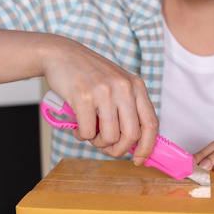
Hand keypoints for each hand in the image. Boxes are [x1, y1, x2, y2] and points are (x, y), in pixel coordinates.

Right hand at [42, 36, 158, 163]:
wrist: (62, 54)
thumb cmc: (91, 75)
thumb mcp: (118, 85)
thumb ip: (129, 109)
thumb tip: (136, 144)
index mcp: (136, 87)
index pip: (151, 124)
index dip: (147, 147)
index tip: (139, 160)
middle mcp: (124, 88)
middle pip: (132, 135)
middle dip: (119, 149)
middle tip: (107, 148)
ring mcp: (104, 92)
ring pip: (110, 137)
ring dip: (98, 142)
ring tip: (90, 132)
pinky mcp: (84, 97)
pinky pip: (87, 132)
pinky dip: (81, 135)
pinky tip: (77, 126)